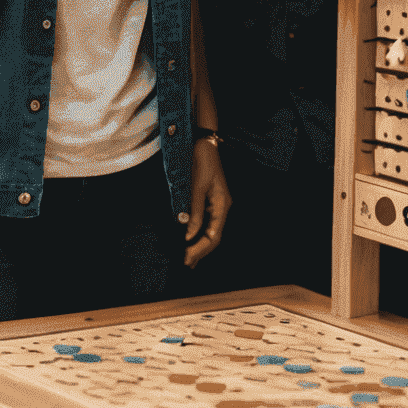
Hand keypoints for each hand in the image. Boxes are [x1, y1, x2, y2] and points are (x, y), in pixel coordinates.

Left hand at [182, 139, 231, 267]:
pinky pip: (207, 223)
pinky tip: (191, 240)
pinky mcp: (211, 200)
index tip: (186, 257)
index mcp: (222, 205)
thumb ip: (195, 212)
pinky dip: (199, 234)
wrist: (204, 143)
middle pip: (214, 236)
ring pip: (211, 231)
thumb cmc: (201, 162)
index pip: (213, 236)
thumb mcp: (196, 187)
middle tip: (185, 263)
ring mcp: (217, 204)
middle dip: (200, 251)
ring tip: (189, 259)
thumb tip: (189, 235)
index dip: (200, 249)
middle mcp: (222, 207)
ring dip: (200, 245)